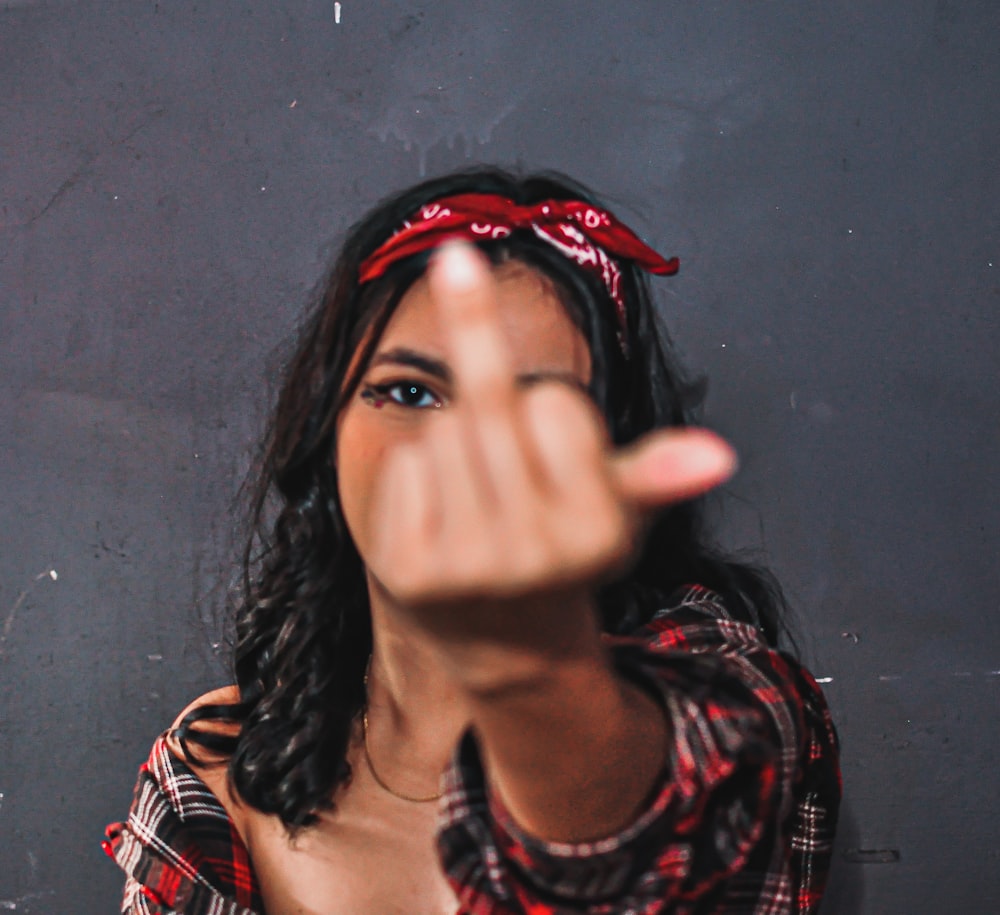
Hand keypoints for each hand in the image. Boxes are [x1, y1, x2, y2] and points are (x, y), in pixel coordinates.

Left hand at [367, 243, 735, 644]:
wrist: (500, 640)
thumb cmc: (558, 551)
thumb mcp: (614, 511)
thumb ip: (656, 472)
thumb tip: (717, 455)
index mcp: (597, 534)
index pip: (551, 401)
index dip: (550, 415)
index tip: (556, 456)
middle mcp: (534, 555)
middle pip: (491, 406)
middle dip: (499, 423)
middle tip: (508, 471)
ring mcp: (465, 566)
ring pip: (444, 431)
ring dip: (457, 448)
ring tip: (479, 501)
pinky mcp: (407, 571)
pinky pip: (406, 466)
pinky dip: (419, 480)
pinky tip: (441, 522)